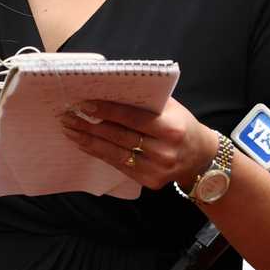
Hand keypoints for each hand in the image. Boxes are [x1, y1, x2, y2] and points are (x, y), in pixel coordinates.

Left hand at [60, 97, 218, 190]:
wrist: (200, 157)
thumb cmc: (182, 124)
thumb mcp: (172, 108)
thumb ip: (146, 100)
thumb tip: (111, 88)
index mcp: (171, 128)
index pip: (132, 118)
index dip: (107, 111)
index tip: (85, 104)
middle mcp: (164, 151)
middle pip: (119, 136)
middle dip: (90, 126)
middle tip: (69, 116)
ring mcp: (156, 169)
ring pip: (115, 154)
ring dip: (89, 141)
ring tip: (71, 130)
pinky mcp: (149, 181)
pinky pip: (119, 166)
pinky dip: (100, 154)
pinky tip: (85, 144)